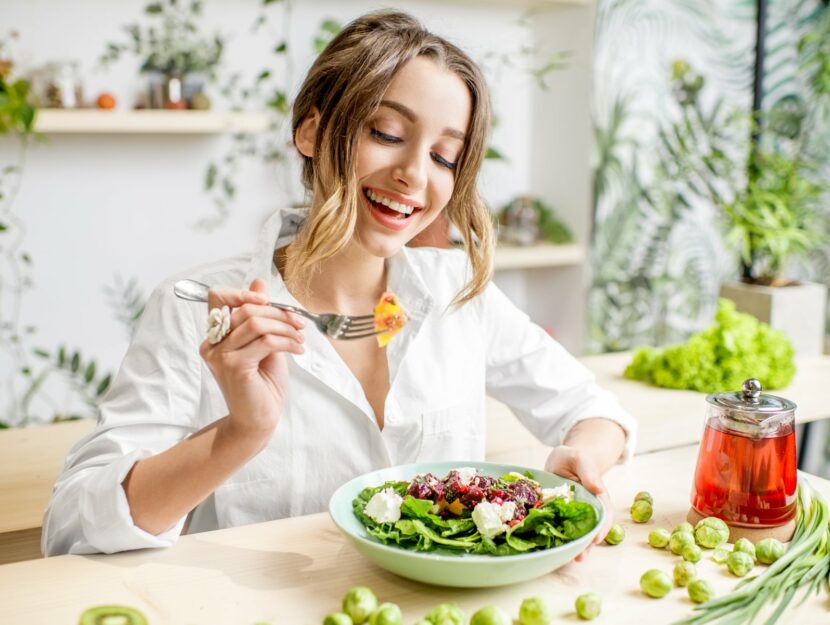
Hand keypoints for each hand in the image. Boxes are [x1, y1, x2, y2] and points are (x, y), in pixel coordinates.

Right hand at [200, 278, 304, 444]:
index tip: (268, 300)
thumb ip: (260, 316)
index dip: (242, 291)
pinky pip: (265, 341)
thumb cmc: (262, 383)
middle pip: (244, 309)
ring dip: (285, 326)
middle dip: (278, 312)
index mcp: (216, 335)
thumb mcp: (264, 342)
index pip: (217, 297)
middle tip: (298, 322)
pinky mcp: (234, 366)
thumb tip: (259, 282)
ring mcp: (220, 355)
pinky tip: (298, 349)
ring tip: (300, 336)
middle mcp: (212, 344)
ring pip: (255, 323)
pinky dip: (287, 341)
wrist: (259, 420)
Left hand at [544, 445, 612, 561]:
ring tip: (569, 559)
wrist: (562, 459)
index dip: (600, 528)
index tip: (595, 538)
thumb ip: (589, 473)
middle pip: (592, 529)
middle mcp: (588, 509)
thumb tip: (598, 489)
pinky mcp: (560, 516)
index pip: (604, 515)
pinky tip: (553, 549)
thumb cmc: (574, 458)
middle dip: (587, 544)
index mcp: (598, 497)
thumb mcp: (580, 460)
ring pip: (578, 533)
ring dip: (575, 546)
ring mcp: (574, 515)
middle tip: (579, 556)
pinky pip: (561, 529)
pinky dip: (559, 539)